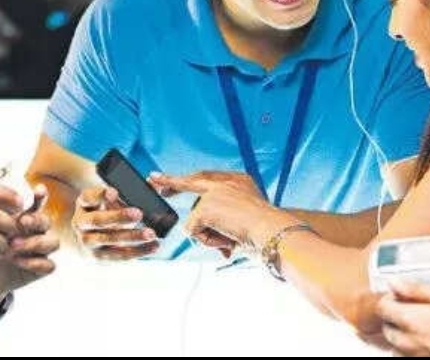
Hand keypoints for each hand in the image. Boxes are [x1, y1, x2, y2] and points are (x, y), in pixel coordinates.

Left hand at [0, 185, 61, 306]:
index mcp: (24, 217)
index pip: (38, 204)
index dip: (41, 196)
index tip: (38, 190)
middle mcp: (35, 232)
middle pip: (47, 221)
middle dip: (36, 220)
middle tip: (21, 222)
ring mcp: (39, 250)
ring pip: (53, 242)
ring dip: (36, 242)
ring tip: (14, 245)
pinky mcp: (39, 269)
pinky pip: (49, 265)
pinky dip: (36, 262)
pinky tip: (18, 261)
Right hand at [71, 186, 157, 260]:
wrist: (87, 238)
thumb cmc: (103, 212)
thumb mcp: (107, 200)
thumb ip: (125, 193)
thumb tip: (154, 185)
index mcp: (84, 204)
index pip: (88, 197)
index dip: (100, 195)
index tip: (114, 192)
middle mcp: (81, 223)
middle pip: (97, 220)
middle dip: (118, 217)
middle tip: (139, 213)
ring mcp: (88, 242)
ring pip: (108, 240)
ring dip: (131, 237)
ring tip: (151, 233)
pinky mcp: (98, 257)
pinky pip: (119, 256)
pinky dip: (138, 251)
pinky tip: (153, 246)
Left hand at [149, 171, 296, 250]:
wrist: (275, 231)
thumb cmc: (270, 233)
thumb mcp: (250, 225)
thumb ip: (232, 230)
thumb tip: (224, 251)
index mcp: (239, 181)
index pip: (208, 177)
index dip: (191, 180)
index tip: (174, 179)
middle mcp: (226, 181)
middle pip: (191, 180)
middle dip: (170, 182)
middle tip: (154, 180)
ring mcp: (214, 192)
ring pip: (196, 218)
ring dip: (209, 235)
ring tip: (232, 238)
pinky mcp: (205, 206)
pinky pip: (193, 231)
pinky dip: (207, 241)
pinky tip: (225, 239)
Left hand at [375, 281, 429, 356]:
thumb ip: (417, 289)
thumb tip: (394, 283)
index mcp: (411, 320)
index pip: (383, 308)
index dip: (389, 299)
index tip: (399, 296)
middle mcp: (409, 342)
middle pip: (387, 330)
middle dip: (394, 319)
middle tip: (409, 312)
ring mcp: (417, 357)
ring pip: (397, 348)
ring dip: (402, 337)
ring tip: (418, 329)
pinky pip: (409, 358)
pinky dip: (412, 351)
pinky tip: (427, 343)